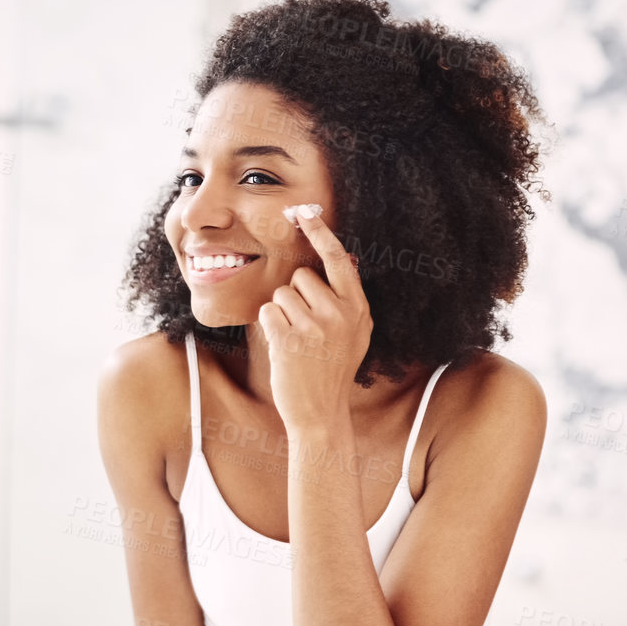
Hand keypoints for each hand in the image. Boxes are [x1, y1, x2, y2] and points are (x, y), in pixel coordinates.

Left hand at [257, 206, 372, 431]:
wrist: (320, 413)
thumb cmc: (333, 370)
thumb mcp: (354, 334)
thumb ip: (348, 299)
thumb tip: (344, 257)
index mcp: (358, 309)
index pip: (338, 260)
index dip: (321, 233)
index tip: (304, 212)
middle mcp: (340, 314)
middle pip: (302, 276)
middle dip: (297, 296)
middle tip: (306, 328)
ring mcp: (315, 327)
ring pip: (282, 293)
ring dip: (282, 313)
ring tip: (297, 341)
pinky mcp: (289, 338)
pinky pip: (268, 311)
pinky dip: (270, 326)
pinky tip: (284, 347)